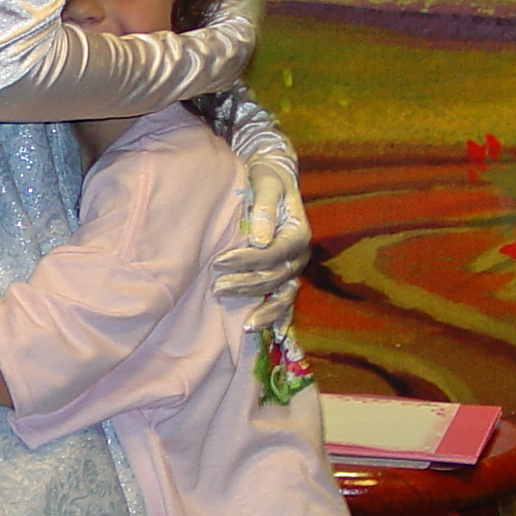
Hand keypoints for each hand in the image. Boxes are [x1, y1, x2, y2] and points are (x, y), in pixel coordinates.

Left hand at [210, 160, 309, 331]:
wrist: (270, 180)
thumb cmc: (265, 180)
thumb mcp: (266, 183)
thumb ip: (264, 208)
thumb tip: (261, 239)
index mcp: (298, 234)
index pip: (274, 254)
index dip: (247, 260)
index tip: (219, 261)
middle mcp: (299, 255)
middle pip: (275, 278)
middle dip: (246, 285)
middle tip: (216, 287)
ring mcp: (293, 269)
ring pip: (282, 296)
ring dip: (262, 309)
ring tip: (242, 323)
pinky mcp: (285, 277)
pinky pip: (286, 303)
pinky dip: (279, 319)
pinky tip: (271, 335)